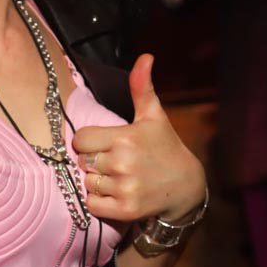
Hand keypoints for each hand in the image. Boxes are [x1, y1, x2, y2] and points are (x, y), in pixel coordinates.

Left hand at [73, 54, 206, 223]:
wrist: (186, 188)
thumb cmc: (165, 148)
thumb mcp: (154, 116)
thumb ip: (142, 87)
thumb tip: (145, 56)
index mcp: (125, 137)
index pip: (80, 139)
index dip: (89, 142)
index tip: (105, 144)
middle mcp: (123, 162)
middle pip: (82, 161)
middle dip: (94, 161)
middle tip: (115, 162)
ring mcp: (124, 187)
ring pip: (88, 183)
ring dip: (98, 182)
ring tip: (119, 178)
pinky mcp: (124, 210)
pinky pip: (92, 205)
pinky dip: (100, 202)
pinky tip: (117, 193)